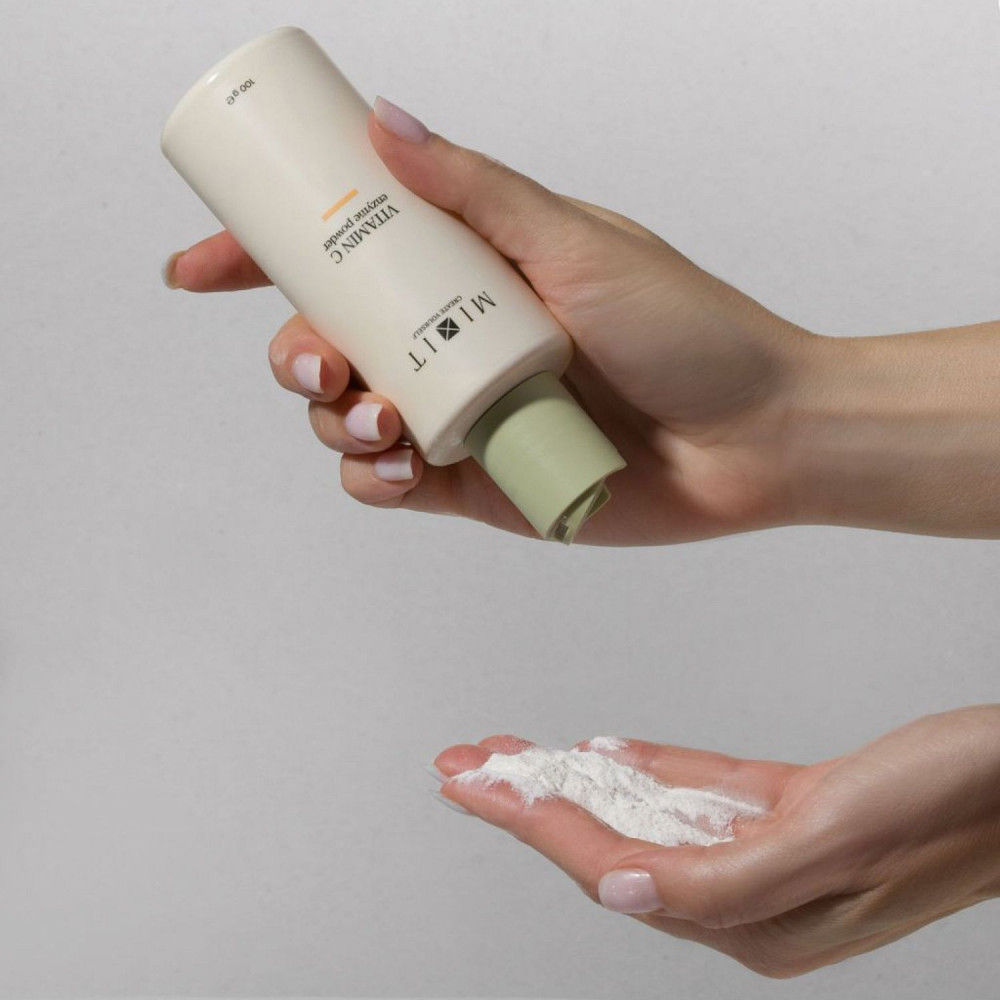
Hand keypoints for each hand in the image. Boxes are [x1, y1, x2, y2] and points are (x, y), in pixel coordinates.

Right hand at [164, 98, 813, 544]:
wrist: (755, 438)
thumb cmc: (690, 330)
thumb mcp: (577, 242)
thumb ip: (477, 192)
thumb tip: (382, 126)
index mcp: (470, 270)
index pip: (349, 254)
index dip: (265, 256)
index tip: (201, 266)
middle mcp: (454, 339)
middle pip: (329, 340)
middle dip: (294, 352)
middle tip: (318, 362)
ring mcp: (460, 411)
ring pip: (347, 417)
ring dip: (331, 420)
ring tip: (374, 419)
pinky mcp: (475, 481)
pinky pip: (389, 484)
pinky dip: (372, 478)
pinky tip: (398, 465)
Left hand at [431, 706, 999, 976]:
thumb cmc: (954, 805)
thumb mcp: (840, 840)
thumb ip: (729, 882)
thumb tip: (628, 893)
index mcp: (756, 918)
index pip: (614, 867)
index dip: (538, 825)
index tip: (481, 787)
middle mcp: (750, 894)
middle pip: (611, 841)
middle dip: (529, 801)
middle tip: (464, 766)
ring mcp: (766, 850)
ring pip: (644, 814)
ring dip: (575, 782)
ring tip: (511, 756)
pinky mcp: (787, 810)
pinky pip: (695, 794)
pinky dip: (645, 775)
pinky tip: (602, 761)